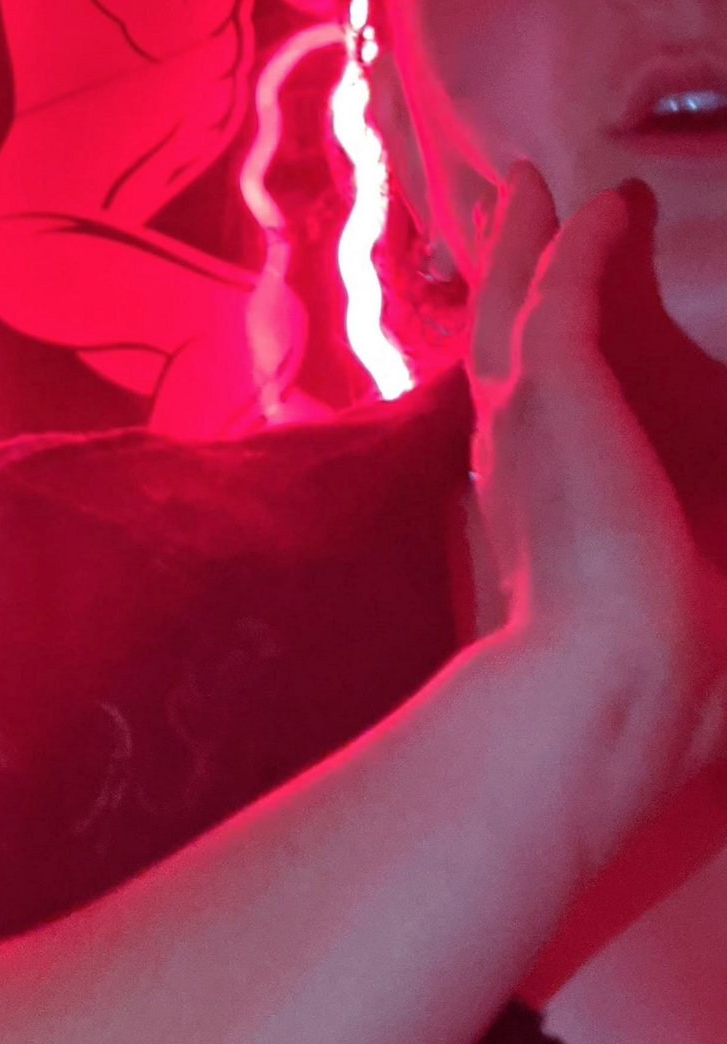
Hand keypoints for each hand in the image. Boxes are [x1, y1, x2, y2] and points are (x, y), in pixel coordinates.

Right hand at [467, 160, 726, 875]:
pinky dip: (574, 249)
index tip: (524, 328)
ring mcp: (525, 428)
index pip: (520, 416)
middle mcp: (513, 460)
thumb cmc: (639, 684)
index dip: (518, 364)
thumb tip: (714, 543)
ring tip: (521, 187)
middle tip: (497, 224)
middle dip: (499, 283)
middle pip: (496, 344)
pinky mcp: (554, 401)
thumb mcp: (671, 609)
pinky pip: (558, 301)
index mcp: (532, 513)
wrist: (605, 698)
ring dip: (520, 246)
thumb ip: (689, 565)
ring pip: (512, 309)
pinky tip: (602, 205)